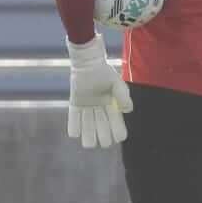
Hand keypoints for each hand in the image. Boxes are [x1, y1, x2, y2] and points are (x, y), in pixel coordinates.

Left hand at [66, 35, 132, 149]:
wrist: (88, 64)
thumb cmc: (104, 73)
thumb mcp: (117, 83)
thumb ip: (123, 96)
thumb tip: (128, 110)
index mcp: (113, 110)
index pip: (117, 130)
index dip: (118, 134)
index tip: (118, 132)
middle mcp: (100, 114)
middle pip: (103, 136)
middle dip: (104, 138)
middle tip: (103, 132)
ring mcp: (87, 112)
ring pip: (88, 134)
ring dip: (89, 138)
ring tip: (89, 138)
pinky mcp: (75, 107)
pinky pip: (73, 125)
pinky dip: (74, 130)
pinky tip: (77, 131)